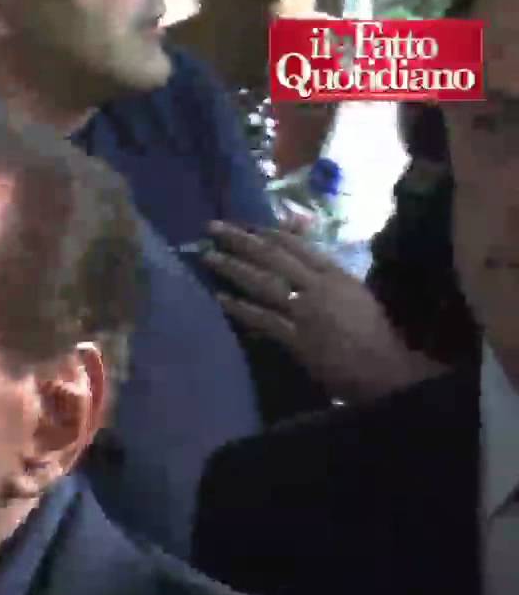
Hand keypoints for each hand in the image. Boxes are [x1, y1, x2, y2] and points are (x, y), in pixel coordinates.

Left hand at [202, 221, 447, 401]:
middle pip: (273, 257)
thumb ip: (328, 276)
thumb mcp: (355, 294)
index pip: (297, 246)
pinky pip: (263, 319)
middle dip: (241, 240)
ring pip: (263, 283)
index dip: (268, 234)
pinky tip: (220, 299)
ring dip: (233, 268)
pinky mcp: (298, 338)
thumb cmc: (374, 333)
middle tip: (214, 228)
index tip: (245, 226)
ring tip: (208, 257)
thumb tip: (302, 262)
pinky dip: (241, 309)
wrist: (386, 368)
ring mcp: (306, 312)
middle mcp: (318, 287)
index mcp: (336, 274)